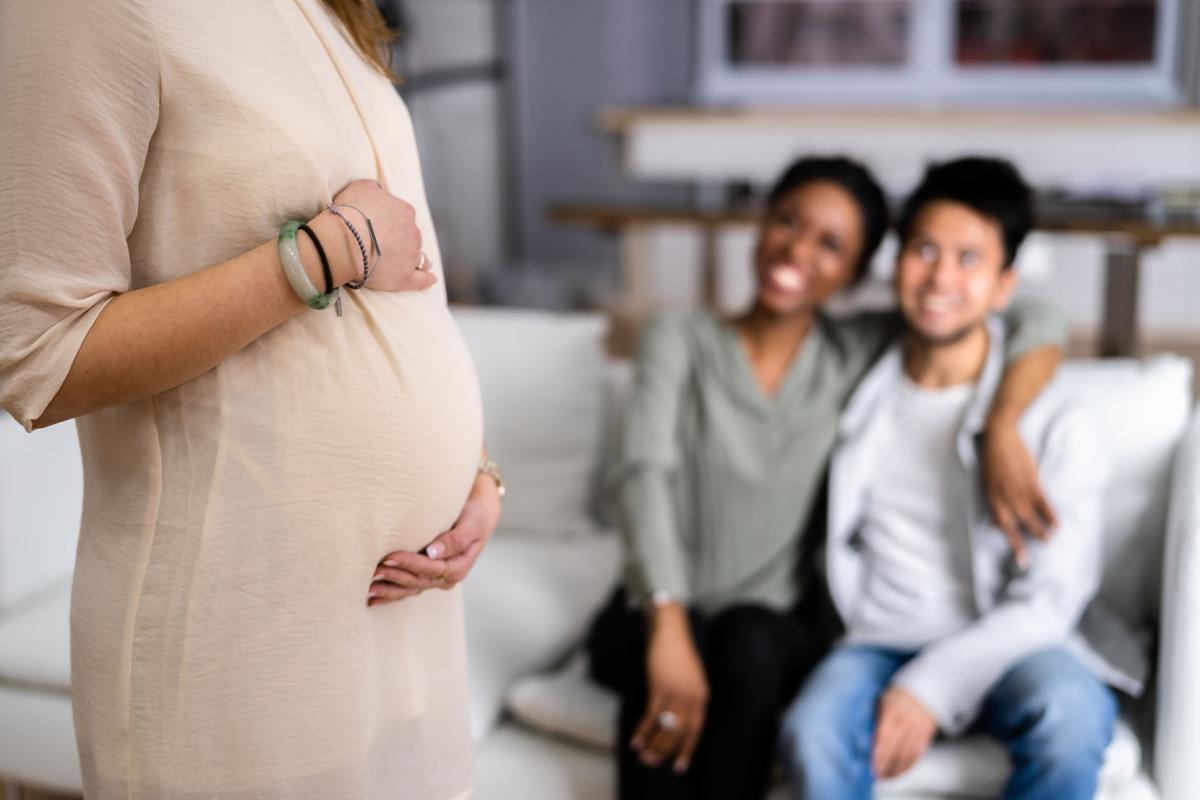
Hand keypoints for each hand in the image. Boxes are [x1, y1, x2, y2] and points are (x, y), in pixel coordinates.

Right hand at [311, 179, 436, 292]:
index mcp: (405, 211)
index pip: (404, 215)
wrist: (344, 240)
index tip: (383, 226)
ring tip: (419, 263)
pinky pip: (422, 280)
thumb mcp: (360, 188)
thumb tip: (379, 191)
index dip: (393, 221)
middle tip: (390, 245)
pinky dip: (428, 279)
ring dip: (418, 258)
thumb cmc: (350, 212)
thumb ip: (374, 189)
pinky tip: (432, 279)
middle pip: (412, 236)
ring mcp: (410, 256)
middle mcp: (413, 233)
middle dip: (404, 240)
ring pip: (419, 256)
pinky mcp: (405, 277)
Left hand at [368, 473, 501, 606]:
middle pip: (417, 581)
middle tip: (372, 570)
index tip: (390, 556)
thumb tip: (434, 553)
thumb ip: (455, 540)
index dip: (410, 564)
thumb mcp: (472, 524)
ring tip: (367, 587)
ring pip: (410, 588)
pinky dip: (390, 594)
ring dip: (389, 589)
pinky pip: (407, 589)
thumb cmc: (475, 515)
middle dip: (395, 577)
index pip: (431, 569)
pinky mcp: (426, 576)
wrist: (478, 515)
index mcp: (459, 567)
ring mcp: (436, 579)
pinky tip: (372, 599)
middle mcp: (447, 577)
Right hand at [630, 606, 708, 773]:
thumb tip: (673, 721)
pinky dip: (642, 730)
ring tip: (643, 757)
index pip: (697, 729)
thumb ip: (687, 697)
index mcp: (702, 695)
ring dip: (653, 744)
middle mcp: (692, 696)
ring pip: (666, 727)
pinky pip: (651, 715)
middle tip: (653, 763)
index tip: (679, 765)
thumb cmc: (677, 652)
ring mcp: (676, 691)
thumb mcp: (689, 677)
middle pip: (681, 732)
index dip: (688, 749)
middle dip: (667, 751)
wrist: (670, 629)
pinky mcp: (660, 686)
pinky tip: (635, 739)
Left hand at [872, 686, 936, 779]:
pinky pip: (917, 754)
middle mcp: (906, 721)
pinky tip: (899, 772)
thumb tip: (861, 732)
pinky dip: (908, 765)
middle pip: (895, 747)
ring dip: (896, 768)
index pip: (884, 736)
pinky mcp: (925, 736)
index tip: (871, 764)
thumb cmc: (898, 695)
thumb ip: (874, 715)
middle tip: (876, 775)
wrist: (925, 689)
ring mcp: (917, 729)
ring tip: (885, 777)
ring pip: (907, 754)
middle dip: (885, 764)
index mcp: (892, 710)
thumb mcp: (882, 699)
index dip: (878, 752)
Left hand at [982, 418, 1057, 568]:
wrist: (999, 434)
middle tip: (1032, 558)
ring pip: (1030, 513)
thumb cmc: (992, 459)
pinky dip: (1049, 512)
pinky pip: (1042, 499)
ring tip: (1049, 539)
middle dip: (1025, 540)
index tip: (1020, 559)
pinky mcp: (1030, 477)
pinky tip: (1057, 523)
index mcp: (991, 496)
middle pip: (1016, 522)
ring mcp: (1017, 486)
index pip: (1002, 524)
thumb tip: (992, 526)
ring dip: (1040, 528)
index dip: (1011, 542)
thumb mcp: (987, 482)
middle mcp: (1004, 494)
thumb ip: (993, 503)